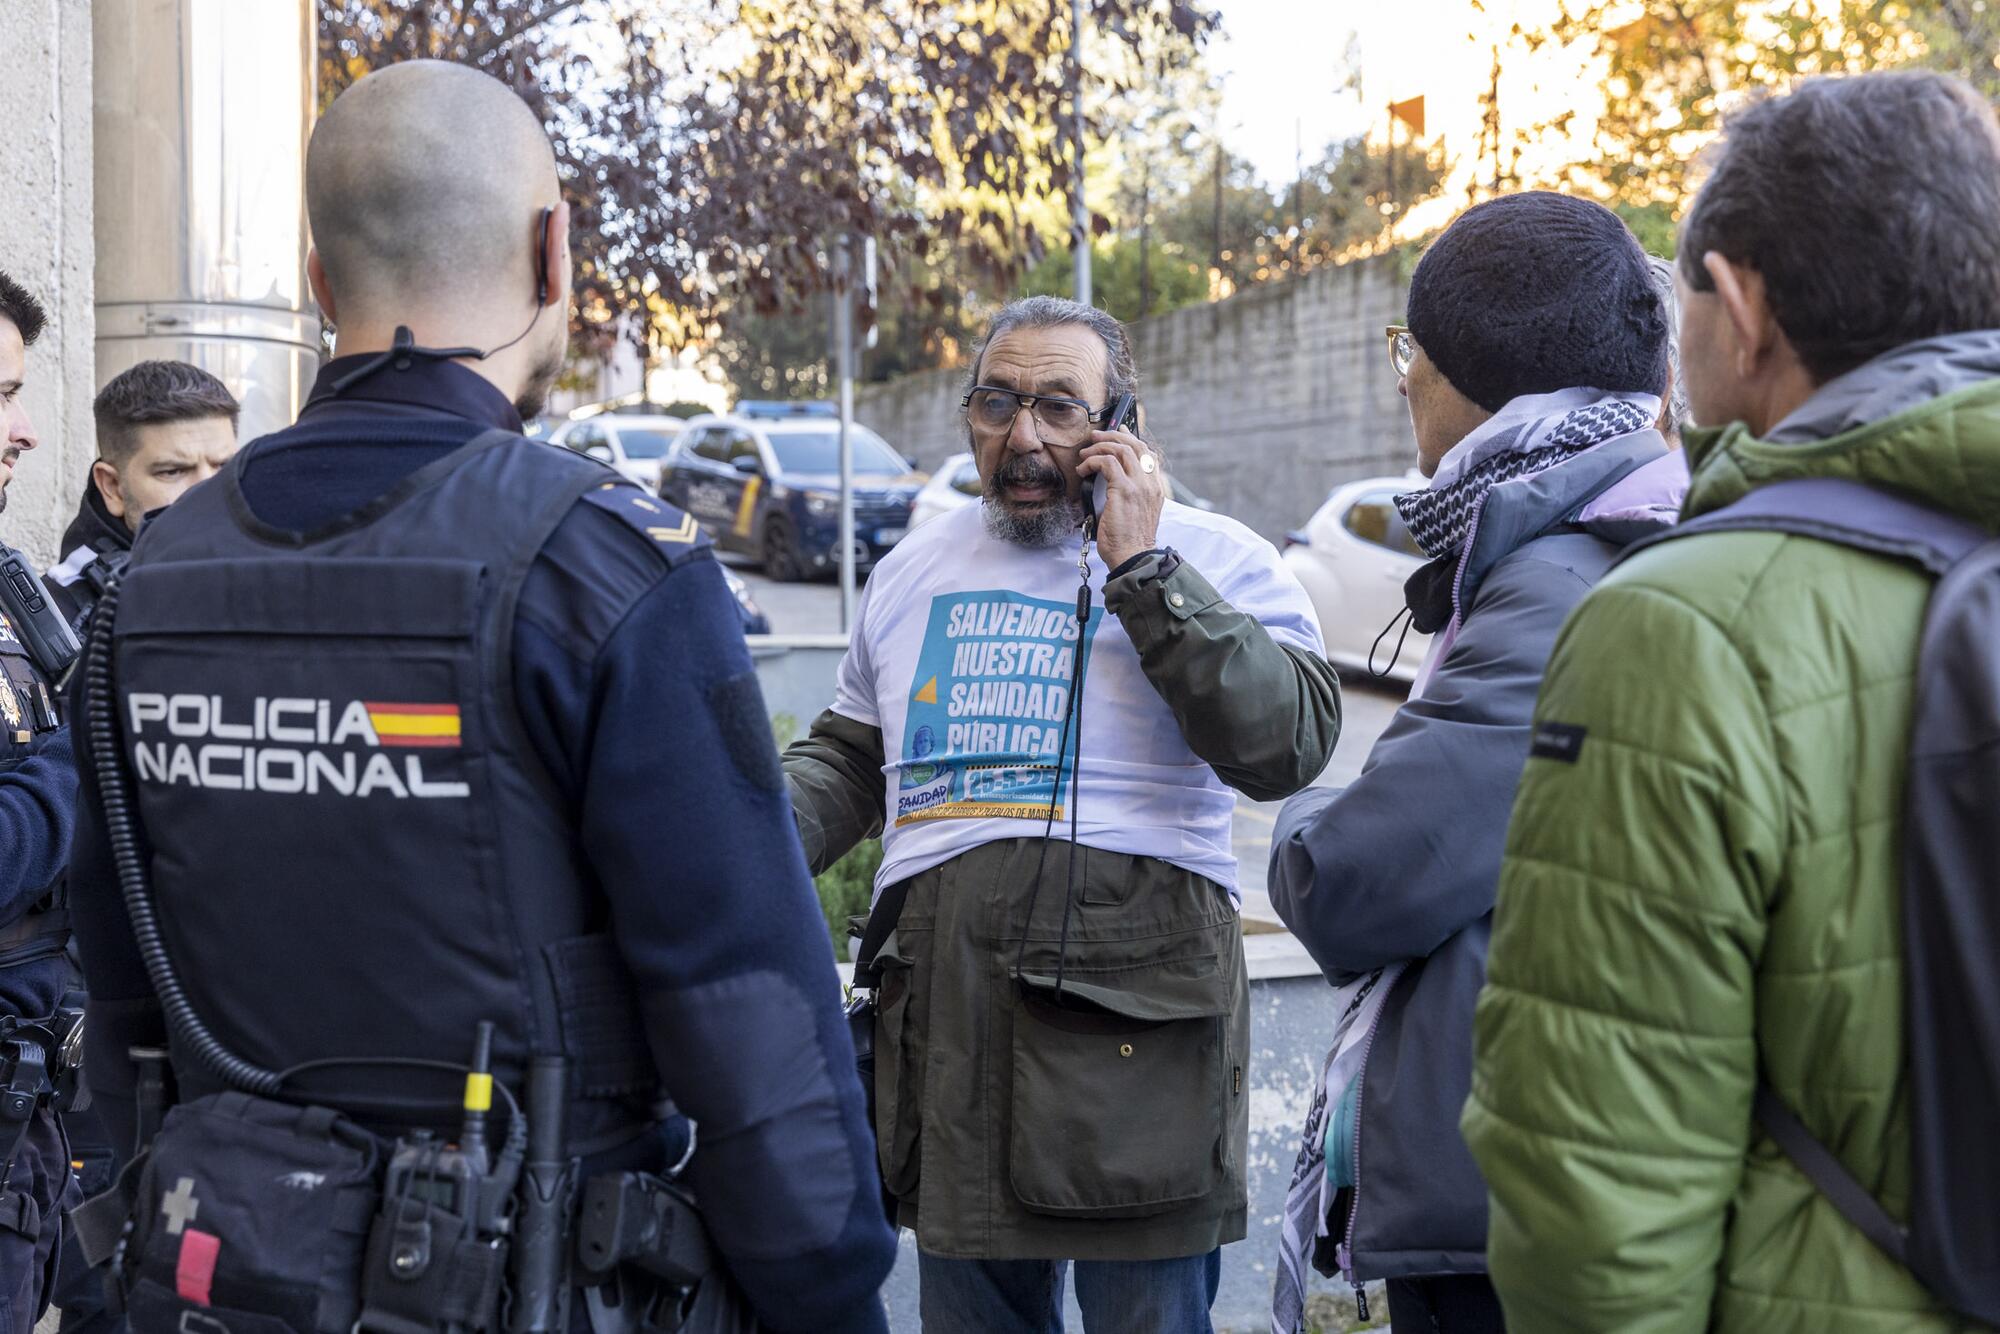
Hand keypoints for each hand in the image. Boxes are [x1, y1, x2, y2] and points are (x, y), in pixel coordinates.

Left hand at [1078, 429, 1167, 570]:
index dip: (1131, 440)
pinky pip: (1107, 463)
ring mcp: (1139, 486)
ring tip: (1085, 454)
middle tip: (1096, 437)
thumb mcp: (1135, 514)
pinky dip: (1092, 462)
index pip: (1148, 454)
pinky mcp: (1124, 490)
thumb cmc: (1129, 541)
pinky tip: (1083, 470)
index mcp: (1155, 489)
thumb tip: (1111, 481)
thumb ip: (1130, 495)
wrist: (1132, 557)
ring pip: (1122, 449)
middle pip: (1136, 446)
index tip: (1118, 433)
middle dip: (1113, 436)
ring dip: (1100, 447)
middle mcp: (1151, 484)